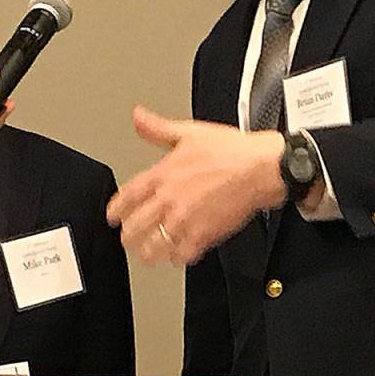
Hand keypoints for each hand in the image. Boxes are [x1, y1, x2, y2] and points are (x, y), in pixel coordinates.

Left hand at [106, 105, 286, 265]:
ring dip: (149, 252)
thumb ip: (158, 128)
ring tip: (149, 254)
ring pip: (153, 248)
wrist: (260, 169)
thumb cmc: (231, 151)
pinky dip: (178, 258)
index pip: (127, 197)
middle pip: (134, 228)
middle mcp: (169, 199)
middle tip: (130, 239)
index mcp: (162, 175)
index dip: (116, 210)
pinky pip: (181, 256)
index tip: (114, 217)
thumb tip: (138, 117)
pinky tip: (179, 254)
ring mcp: (184, 220)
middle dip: (129, 236)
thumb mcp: (189, 132)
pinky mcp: (203, 236)